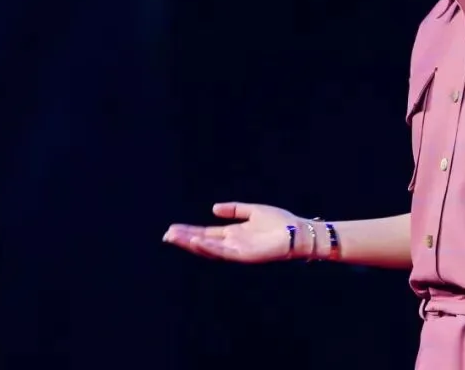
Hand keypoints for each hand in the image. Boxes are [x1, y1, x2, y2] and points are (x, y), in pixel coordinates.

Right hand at [163, 202, 302, 262]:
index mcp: (234, 234)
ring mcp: (237, 251)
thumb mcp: (253, 211)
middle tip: (167, 235)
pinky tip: (196, 241)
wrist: (298, 233)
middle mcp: (233, 244)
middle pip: (204, 242)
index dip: (189, 231)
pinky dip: (209, 247)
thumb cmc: (280, 222)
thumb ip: (235, 209)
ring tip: (176, 237)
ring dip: (193, 244)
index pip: (207, 233)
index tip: (173, 228)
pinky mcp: (244, 255)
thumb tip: (214, 208)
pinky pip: (223, 252)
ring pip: (210, 249)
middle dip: (185, 239)